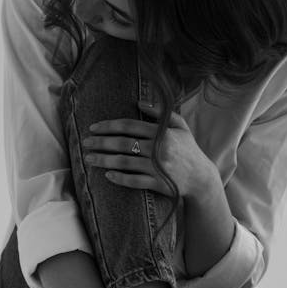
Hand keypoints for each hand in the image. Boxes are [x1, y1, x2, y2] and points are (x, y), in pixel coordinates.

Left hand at [82, 101, 212, 200]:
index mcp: (162, 133)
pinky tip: (107, 175)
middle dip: (101, 142)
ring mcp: (158, 168)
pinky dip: (120, 178)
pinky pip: (135, 181)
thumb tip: (138, 103)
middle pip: (123, 143)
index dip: (109, 126)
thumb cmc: (188, 149)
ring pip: (125, 162)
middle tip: (84, 142)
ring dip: (104, 160)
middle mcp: (159, 149)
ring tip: (89, 158)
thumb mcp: (180, 126)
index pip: (129, 126)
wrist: (201, 178)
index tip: (93, 127)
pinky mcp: (159, 184)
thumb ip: (161, 113)